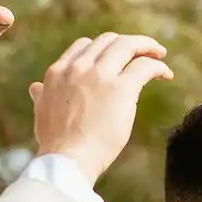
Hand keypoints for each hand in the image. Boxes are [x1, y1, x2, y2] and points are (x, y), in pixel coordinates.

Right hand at [32, 31, 174, 183]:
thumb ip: (42, 96)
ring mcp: (100, 75)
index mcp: (59, 71)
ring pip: (128, 46)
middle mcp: (79, 67)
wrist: (66, 160)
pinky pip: (145, 67)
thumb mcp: (41, 112)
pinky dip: (158, 66)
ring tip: (159, 56)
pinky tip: (165, 74)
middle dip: (127, 44)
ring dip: (147, 47)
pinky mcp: (122, 88)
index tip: (116, 59)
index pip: (85, 45)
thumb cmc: (56, 144)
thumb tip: (36, 88)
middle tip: (142, 54)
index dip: (104, 49)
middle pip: (108, 40)